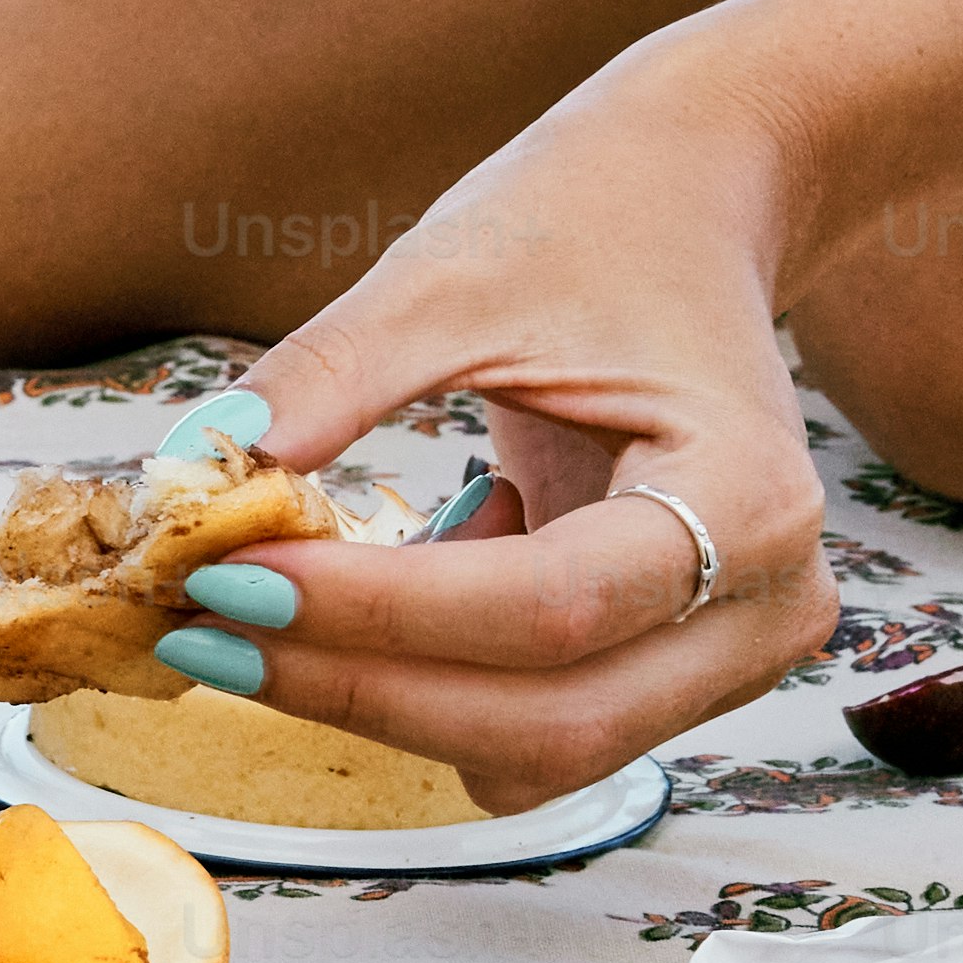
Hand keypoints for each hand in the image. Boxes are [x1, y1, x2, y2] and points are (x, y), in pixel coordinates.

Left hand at [170, 93, 837, 804]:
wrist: (684, 209)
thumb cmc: (586, 226)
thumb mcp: (451, 276)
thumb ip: (331, 376)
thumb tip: (196, 473)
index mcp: (748, 493)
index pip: (549, 606)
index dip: (379, 613)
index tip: (229, 579)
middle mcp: (767, 602)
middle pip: (550, 721)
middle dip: (360, 689)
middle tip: (202, 634)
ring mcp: (731, 654)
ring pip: (538, 752)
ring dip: (384, 699)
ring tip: (274, 596)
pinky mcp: (675, 675)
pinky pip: (534, 730)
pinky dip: (428, 684)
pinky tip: (394, 576)